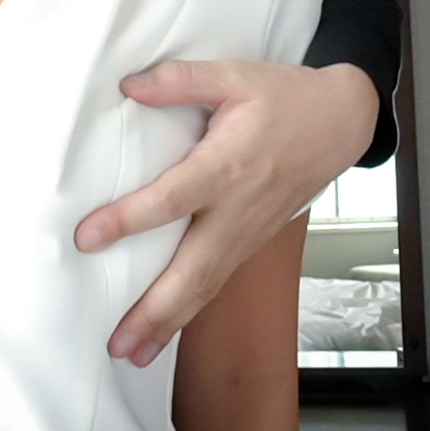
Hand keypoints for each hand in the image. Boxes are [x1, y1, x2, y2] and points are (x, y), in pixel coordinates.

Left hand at [77, 60, 377, 365]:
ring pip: (207, 286)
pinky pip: (218, 282)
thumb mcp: (235, 76)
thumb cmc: (287, 98)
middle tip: (117, 342)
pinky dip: (191, 311)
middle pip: (193, 270)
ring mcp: (248, 231)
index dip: (129, 220)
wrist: (342, 122)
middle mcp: (237, 209)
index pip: (172, 199)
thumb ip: (180, 80)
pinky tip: (166, 332)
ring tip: (134, 354)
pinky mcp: (252, 240)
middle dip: (154, 310)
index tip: (87, 238)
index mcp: (228, 166)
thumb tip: (130, 85)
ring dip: (170, 324)